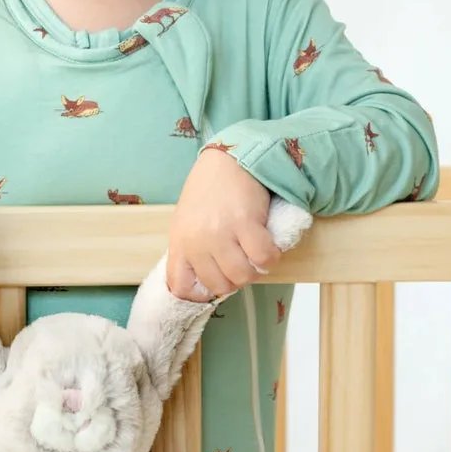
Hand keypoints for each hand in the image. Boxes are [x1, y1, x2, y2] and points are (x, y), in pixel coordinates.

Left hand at [166, 145, 282, 302]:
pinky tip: (269, 246)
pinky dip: (271, 257)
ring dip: (255, 270)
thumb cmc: (210, 190)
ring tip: (256, 254)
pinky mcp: (245, 223)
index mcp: (179, 242)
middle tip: (243, 262)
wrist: (230, 158)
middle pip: (219, 286)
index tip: (215, 284)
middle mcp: (196, 241)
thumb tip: (208, 281)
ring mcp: (220, 233)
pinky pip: (263, 258)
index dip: (200, 293)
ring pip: (243, 276)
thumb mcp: (189, 221)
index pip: (180, 287)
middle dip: (235, 279)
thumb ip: (194, 249)